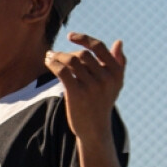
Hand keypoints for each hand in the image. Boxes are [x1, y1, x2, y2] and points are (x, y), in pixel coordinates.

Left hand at [44, 32, 126, 148]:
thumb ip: (118, 63)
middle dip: (67, 53)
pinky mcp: (77, 94)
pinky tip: (48, 63)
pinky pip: (62, 71)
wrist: (95, 130)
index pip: (99, 47)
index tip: (71, 36)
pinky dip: (53, 64)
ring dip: (57, 56)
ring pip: (71, 61)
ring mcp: (92, 86)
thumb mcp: (115, 84)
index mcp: (116, 73)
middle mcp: (106, 78)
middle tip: (56, 56)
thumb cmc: (102, 104)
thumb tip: (118, 42)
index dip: (84, 39)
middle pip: (82, 54)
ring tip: (49, 57)